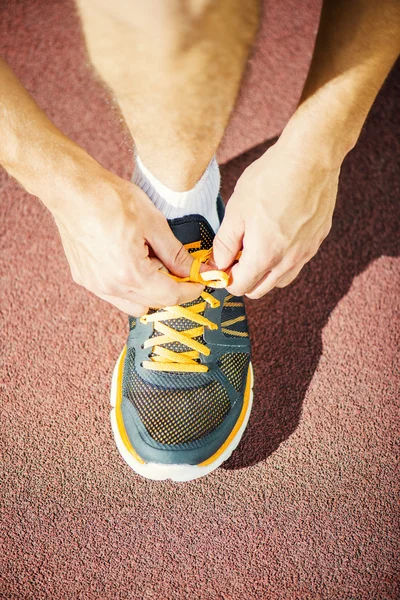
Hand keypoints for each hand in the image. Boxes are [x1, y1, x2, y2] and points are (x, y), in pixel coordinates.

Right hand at [51, 165, 203, 315]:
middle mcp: (111, 287)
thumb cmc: (110, 199)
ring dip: (150, 292)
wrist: (71, 189)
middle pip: (154, 304)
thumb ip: (175, 253)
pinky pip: (115, 295)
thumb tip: (193, 269)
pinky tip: (132, 261)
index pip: (170, 296)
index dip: (190, 290)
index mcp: (131, 274)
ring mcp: (95, 286)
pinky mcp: (85, 279)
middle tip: (179, 267)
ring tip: (153, 262)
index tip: (201, 281)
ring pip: (134, 304)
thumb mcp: (153, 222)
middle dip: (171, 289)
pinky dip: (130, 286)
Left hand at [212, 138, 339, 297]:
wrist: (310, 157)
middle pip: (260, 289)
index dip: (226, 279)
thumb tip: (219, 262)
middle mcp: (288, 261)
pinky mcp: (317, 240)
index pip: (240, 287)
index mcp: (265, 255)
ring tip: (255, 246)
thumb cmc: (271, 179)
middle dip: (243, 279)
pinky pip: (296, 262)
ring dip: (264, 273)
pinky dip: (282, 260)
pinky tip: (276, 236)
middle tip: (235, 256)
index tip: (220, 265)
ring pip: (280, 280)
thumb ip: (225, 242)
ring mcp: (306, 252)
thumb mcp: (236, 209)